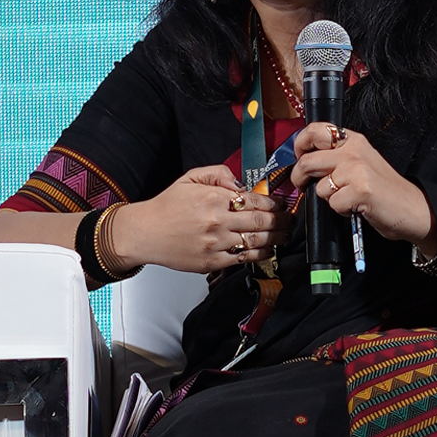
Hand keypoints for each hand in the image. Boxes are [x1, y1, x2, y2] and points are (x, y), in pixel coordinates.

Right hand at [110, 164, 291, 272]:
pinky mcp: (213, 262)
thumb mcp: (191, 178)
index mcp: (214, 198)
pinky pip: (244, 259)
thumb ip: (219, 174)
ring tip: (286, 233)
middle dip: (281, 220)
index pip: (255, 200)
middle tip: (291, 219)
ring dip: (276, 237)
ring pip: (257, 241)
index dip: (274, 203)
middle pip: (261, 222)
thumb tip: (241, 182)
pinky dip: (261, 253)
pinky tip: (269, 248)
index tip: (281, 204)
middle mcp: (217, 221)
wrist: (145, 233)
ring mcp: (216, 244)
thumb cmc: (167, 207)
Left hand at [290, 123, 436, 255]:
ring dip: (328, 198)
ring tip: (346, 198)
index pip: (315, 131)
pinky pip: (332, 203)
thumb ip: (337, 156)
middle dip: (300, 178)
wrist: (412, 208)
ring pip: (319, 186)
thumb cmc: (385, 189)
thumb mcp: (362, 161)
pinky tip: (355, 207)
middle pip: (308, 161)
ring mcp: (357, 170)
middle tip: (304, 185)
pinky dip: (340, 210)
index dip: (299, 145)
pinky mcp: (360, 190)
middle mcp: (354, 151)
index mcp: (354, 140)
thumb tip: (305, 158)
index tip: (299, 158)